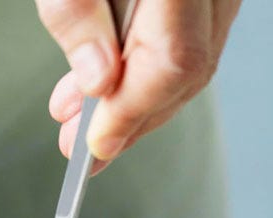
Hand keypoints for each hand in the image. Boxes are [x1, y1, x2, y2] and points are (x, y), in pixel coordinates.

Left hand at [36, 0, 240, 167]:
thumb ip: (79, 16)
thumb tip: (97, 83)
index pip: (173, 62)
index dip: (130, 113)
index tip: (93, 146)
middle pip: (188, 68)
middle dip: (129, 117)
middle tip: (79, 145)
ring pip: (193, 57)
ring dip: (134, 98)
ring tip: (79, 118)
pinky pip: (190, 35)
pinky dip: (147, 67)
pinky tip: (104, 81)